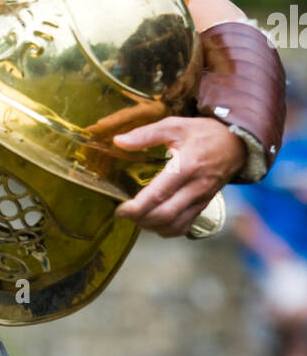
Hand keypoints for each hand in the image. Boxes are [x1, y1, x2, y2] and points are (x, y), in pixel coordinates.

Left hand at [111, 115, 245, 237]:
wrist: (237, 144)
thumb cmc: (204, 133)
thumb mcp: (175, 126)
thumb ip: (145, 134)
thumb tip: (118, 141)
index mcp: (187, 166)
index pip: (159, 194)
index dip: (137, 207)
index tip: (120, 209)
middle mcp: (196, 187)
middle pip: (165, 215)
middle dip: (140, 219)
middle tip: (124, 213)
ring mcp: (201, 199)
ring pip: (175, 225)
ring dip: (152, 226)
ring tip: (137, 217)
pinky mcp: (204, 206)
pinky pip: (184, 226)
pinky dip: (166, 230)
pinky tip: (155, 222)